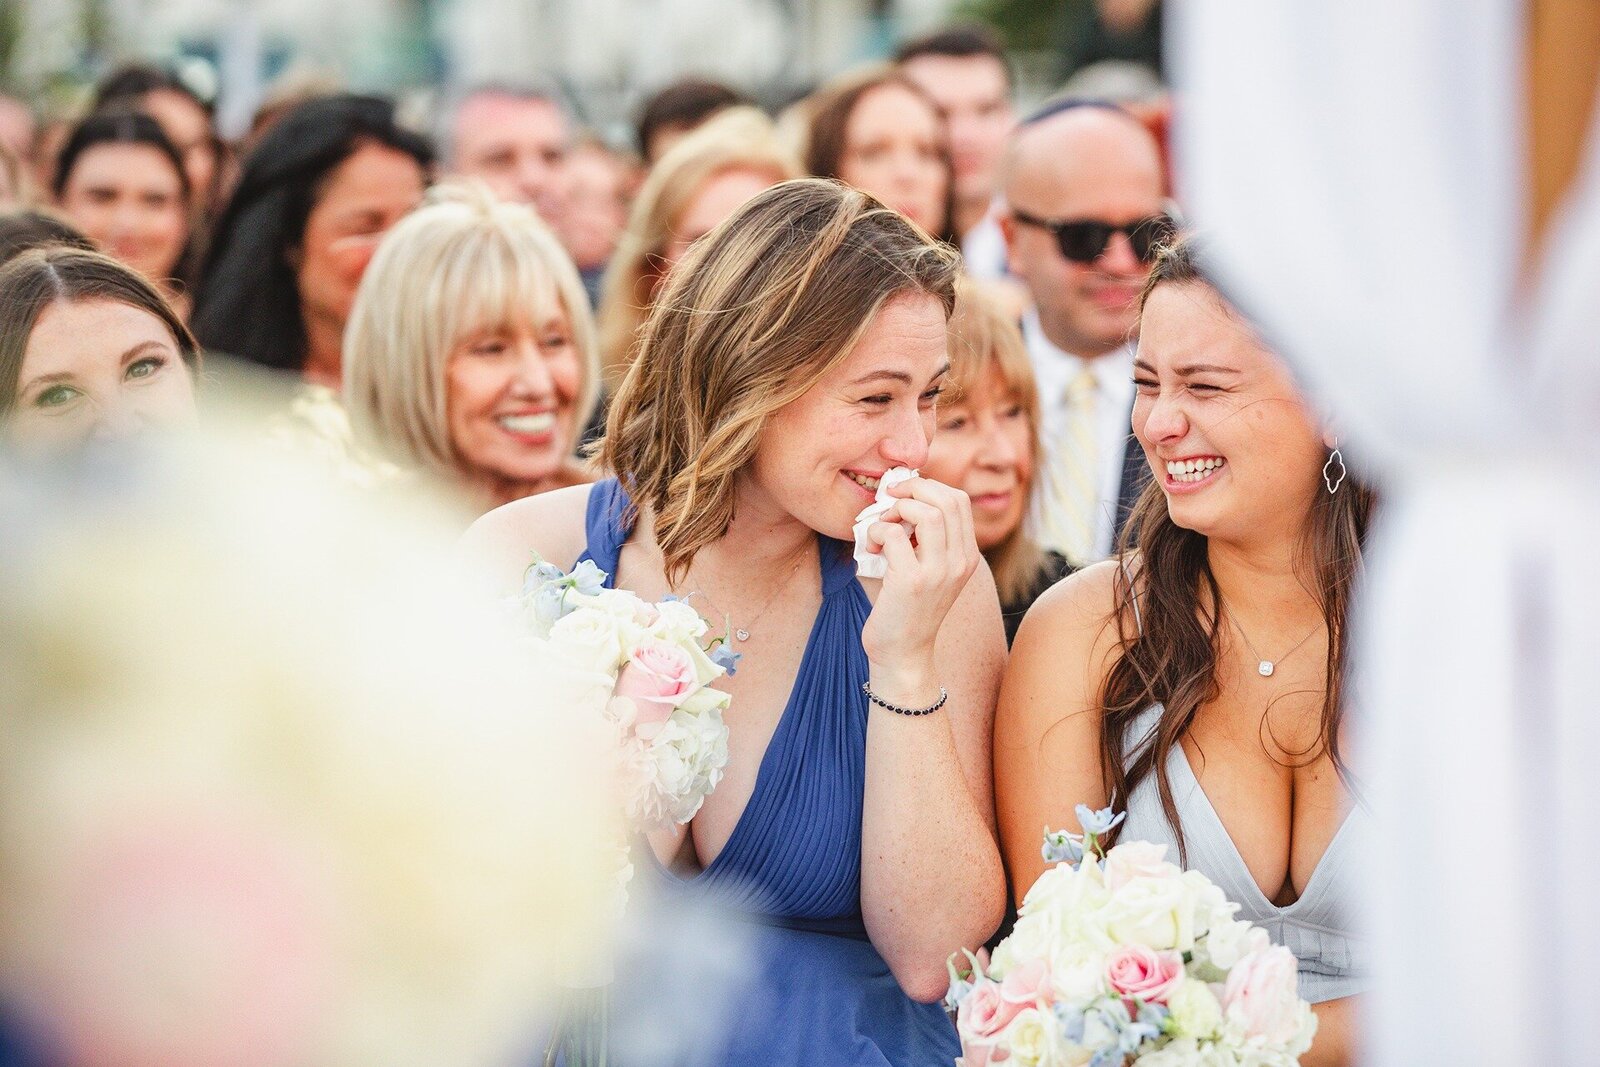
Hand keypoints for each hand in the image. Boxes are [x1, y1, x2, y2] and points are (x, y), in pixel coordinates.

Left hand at [860, 476, 978, 666]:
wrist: (903, 655)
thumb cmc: (907, 609)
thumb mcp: (929, 570)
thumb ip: (925, 538)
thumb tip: (902, 495)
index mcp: (967, 556)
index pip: (959, 501)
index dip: (928, 486)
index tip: (903, 494)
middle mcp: (960, 563)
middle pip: (947, 499)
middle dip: (912, 489)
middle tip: (889, 500)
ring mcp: (939, 572)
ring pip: (925, 513)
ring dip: (895, 510)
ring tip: (881, 526)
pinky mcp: (912, 582)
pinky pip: (893, 534)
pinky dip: (876, 531)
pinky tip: (870, 547)